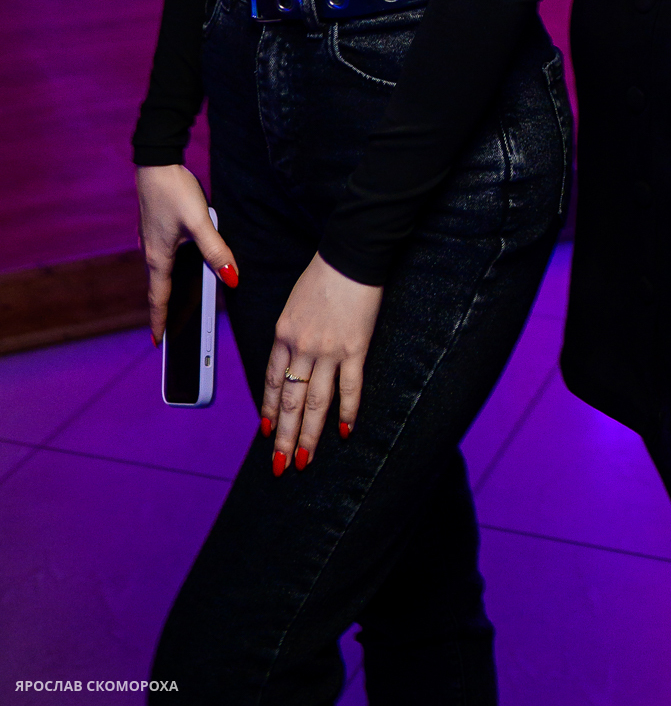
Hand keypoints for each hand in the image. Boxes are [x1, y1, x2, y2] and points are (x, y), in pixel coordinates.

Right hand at [136, 164, 239, 343]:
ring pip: (161, 271)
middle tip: (169, 329)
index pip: (158, 298)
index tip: (158, 343)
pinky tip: (181, 264)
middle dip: (164, 309)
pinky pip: (163, 255)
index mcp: (158, 257)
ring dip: (167, 288)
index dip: (160, 321)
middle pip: (159, 287)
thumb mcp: (200, 222)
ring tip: (175, 303)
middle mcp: (150, 251)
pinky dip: (170, 268)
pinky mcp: (155, 226)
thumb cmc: (175, 191)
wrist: (156, 161)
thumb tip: (232, 279)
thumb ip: (216, 251)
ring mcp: (151, 239)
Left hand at [262, 253, 382, 472]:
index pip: (270, 381)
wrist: (350, 256)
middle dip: (283, 435)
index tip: (265, 431)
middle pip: (289, 400)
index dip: (267, 409)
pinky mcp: (354, 348)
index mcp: (283, 335)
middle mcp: (301, 347)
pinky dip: (348, 411)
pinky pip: (350, 387)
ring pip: (315, 402)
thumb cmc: (323, 275)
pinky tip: (345, 431)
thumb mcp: (293, 304)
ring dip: (309, 434)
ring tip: (304, 460)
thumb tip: (292, 358)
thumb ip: (291, 333)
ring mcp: (328, 350)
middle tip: (280, 464)